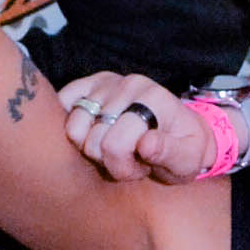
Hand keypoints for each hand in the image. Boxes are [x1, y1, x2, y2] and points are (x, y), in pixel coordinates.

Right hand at [59, 71, 214, 181]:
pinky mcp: (89, 83)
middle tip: (130, 158)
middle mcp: (130, 84)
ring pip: (73, 128)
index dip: (124, 168)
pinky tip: (93, 133)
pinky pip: (62, 104)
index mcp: (154, 99)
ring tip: (114, 147)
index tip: (142, 167)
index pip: (115, 145)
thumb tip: (146, 143)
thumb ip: (170, 153)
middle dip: (108, 160)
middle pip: (93, 140)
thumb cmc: (183, 151)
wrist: (181, 131)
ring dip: (89, 147)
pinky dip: (72, 126)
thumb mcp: (187, 160)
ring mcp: (107, 82)